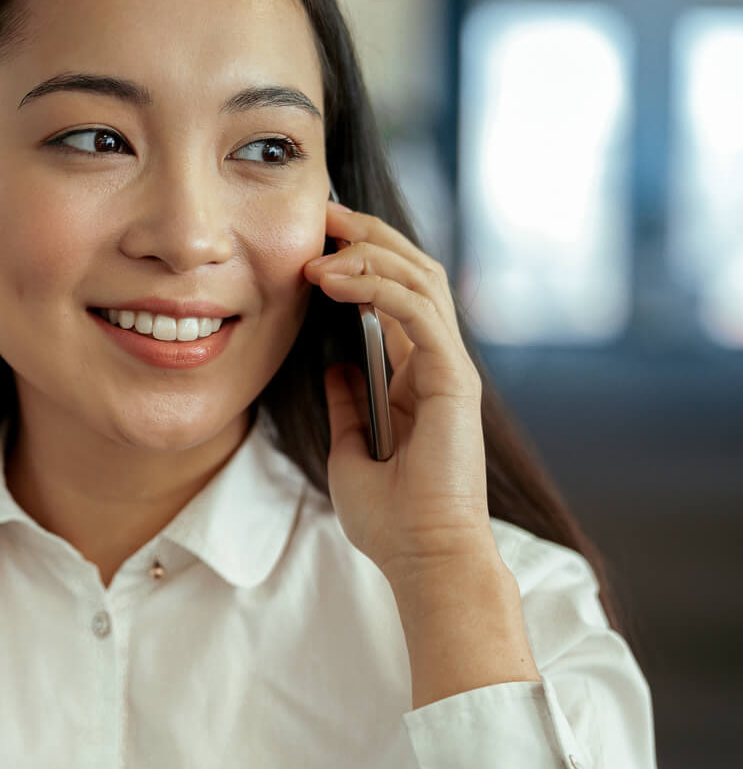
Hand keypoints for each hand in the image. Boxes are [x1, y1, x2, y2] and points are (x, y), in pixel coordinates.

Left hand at [302, 201, 495, 581]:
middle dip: (368, 236)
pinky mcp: (454, 381)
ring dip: (368, 255)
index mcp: (414, 375)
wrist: (421, 557)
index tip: (313, 238)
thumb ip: (347, 404)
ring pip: (420, 282)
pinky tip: (337, 280)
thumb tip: (333, 368)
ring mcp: (449, 368)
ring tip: (320, 243)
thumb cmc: (390, 516)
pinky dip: (380, 289)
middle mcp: (436, 363)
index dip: (359, 258)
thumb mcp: (349, 449)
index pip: (392, 295)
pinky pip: (420, 315)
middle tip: (323, 211)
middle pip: (412, 273)